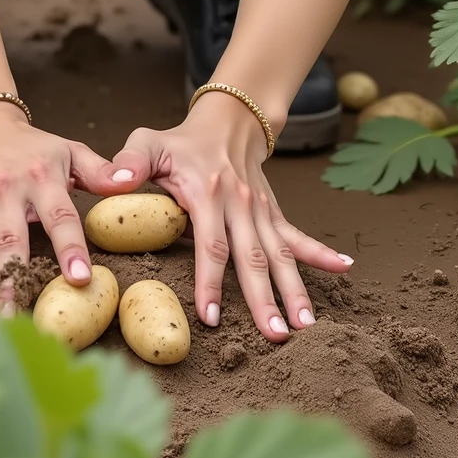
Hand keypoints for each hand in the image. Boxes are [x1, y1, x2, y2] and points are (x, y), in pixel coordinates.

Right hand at [0, 103, 116, 305]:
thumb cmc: (31, 146)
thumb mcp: (68, 150)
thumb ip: (99, 171)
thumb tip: (130, 183)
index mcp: (41, 179)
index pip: (59, 217)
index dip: (70, 248)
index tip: (80, 278)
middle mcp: (6, 192)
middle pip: (13, 243)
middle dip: (18, 281)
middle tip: (24, 320)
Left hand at [99, 91, 353, 339]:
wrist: (228, 118)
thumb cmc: (180, 141)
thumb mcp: (149, 143)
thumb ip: (129, 163)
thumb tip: (112, 183)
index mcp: (208, 193)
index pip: (211, 245)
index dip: (211, 282)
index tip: (212, 317)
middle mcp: (240, 205)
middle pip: (254, 259)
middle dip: (265, 301)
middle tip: (275, 338)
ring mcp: (261, 210)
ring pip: (279, 255)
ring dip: (295, 289)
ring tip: (307, 325)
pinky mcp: (273, 212)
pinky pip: (297, 235)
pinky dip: (321, 253)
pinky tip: (345, 269)